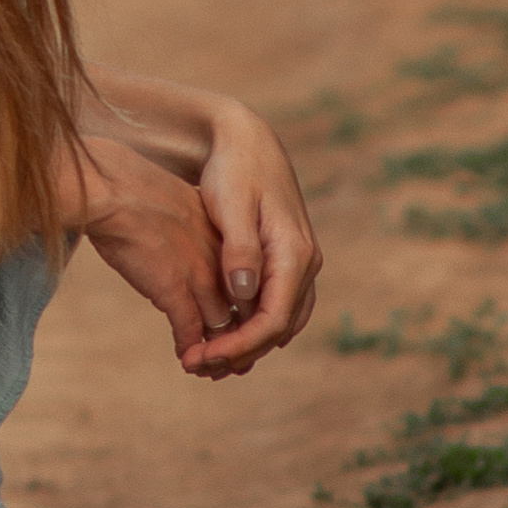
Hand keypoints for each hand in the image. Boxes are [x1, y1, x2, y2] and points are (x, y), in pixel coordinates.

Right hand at [67, 136, 235, 371]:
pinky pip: (191, 335)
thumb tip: (175, 248)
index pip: (245, 284)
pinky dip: (191, 351)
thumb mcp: (174, 205)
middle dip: (239, 340)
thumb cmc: (132, 190)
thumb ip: (185, 230)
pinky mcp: (176, 293)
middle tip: (232, 361)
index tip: (235, 324)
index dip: (243, 309)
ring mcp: (200, 279)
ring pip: (222, 331)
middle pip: (243, 313)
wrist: (112, 188)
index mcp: (222, 239)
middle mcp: (219, 262)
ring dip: (217, 355)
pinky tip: (184, 359)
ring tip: (207, 368)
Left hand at [179, 104, 322, 376]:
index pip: (274, 318)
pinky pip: (278, 304)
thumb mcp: (231, 205)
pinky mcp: (286, 258)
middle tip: (201, 368)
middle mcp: (305, 262)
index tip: (207, 358)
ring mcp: (299, 261)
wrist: (247, 138)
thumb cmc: (234, 168)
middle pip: (280, 327)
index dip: (242, 345)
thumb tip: (245, 295)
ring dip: (250, 343)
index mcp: (295, 253)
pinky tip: (227, 335)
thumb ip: (239, 250)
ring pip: (282, 320)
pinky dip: (254, 325)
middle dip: (243, 352)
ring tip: (211, 361)